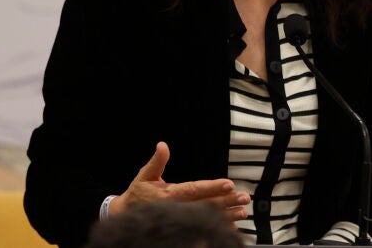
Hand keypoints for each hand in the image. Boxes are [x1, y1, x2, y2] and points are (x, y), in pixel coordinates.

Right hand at [111, 142, 248, 221]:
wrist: (127, 216)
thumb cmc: (138, 194)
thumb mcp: (145, 175)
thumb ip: (157, 162)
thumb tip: (163, 145)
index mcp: (170, 194)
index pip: (194, 190)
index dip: (212, 187)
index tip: (229, 184)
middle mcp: (178, 208)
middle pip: (206, 205)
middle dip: (226, 201)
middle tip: (244, 198)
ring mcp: (182, 219)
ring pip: (208, 217)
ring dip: (227, 215)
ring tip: (243, 211)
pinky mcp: (184, 226)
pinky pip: (204, 227)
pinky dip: (220, 225)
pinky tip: (233, 223)